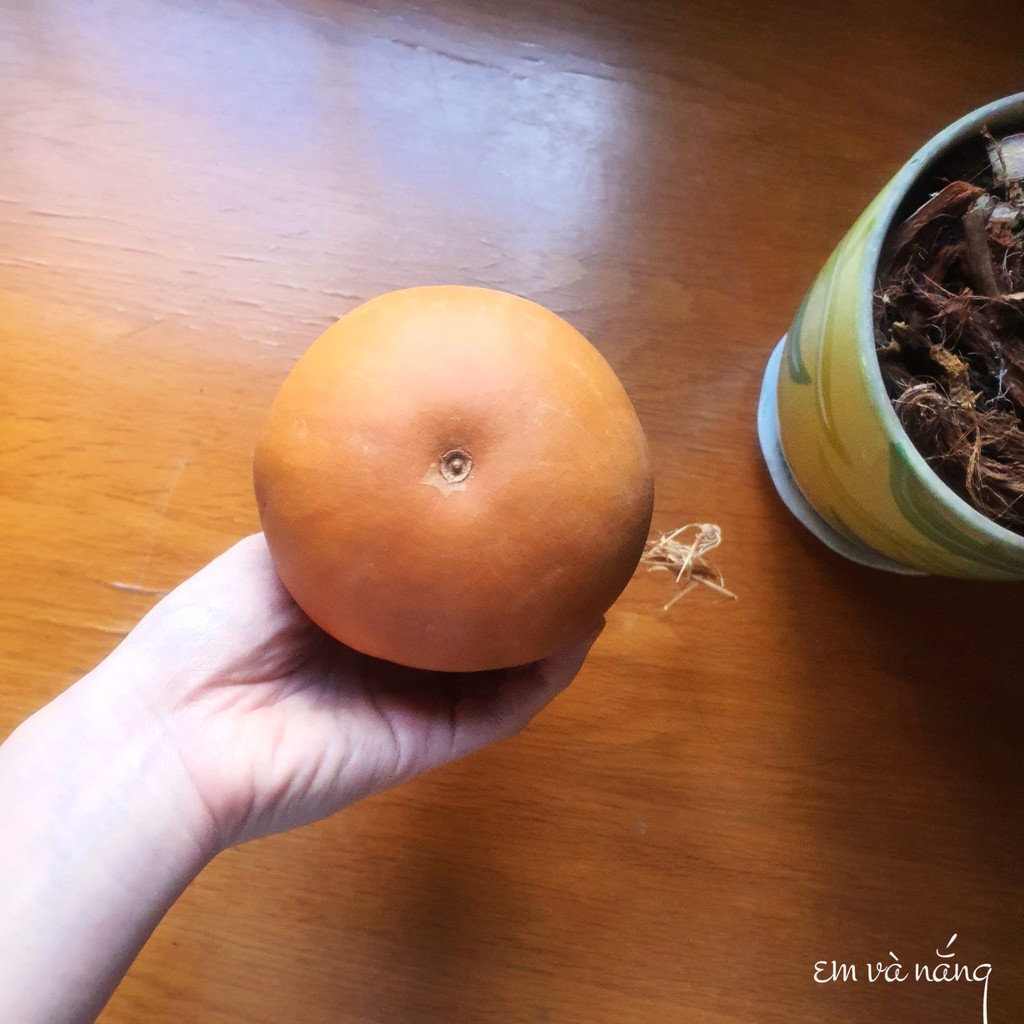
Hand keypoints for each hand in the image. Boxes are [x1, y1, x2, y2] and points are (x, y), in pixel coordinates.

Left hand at [102, 534, 601, 851]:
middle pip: (472, 626)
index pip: (427, 581)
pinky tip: (577, 630)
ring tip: (594, 577)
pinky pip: (503, 709)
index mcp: (358, 617)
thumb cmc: (211, 629)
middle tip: (566, 534)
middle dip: (519, 585)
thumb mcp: (274, 550)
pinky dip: (545, 676)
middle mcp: (393, 659)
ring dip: (551, 630)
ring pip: (502, 669)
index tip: (507, 498)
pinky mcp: (429, 744)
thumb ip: (332, 520)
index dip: (468, 547)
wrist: (181, 727)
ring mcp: (415, 704)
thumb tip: (382, 463)